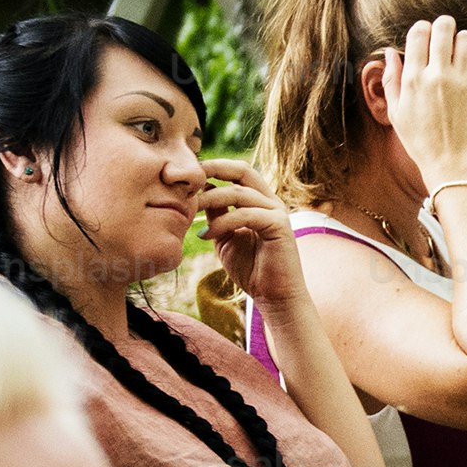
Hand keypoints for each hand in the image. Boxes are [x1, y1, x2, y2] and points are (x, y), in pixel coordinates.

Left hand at [195, 158, 301, 306]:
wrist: (275, 298)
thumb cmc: (252, 270)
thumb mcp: (225, 238)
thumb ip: (217, 215)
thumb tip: (201, 193)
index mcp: (259, 202)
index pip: (237, 172)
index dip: (213, 168)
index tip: (187, 177)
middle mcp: (271, 201)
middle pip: (242, 170)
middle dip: (213, 169)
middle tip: (188, 179)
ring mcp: (277, 212)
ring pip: (239, 193)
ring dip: (210, 199)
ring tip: (190, 209)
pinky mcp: (280, 226)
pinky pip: (246, 215)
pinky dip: (223, 222)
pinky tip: (206, 235)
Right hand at [378, 17, 466, 190]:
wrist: (451, 163)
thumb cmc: (421, 141)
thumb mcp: (396, 113)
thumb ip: (391, 79)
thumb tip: (389, 52)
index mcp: (413, 78)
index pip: (419, 32)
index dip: (422, 28)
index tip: (424, 35)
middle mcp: (437, 75)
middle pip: (444, 26)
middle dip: (443, 26)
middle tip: (443, 35)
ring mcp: (461, 80)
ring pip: (466, 37)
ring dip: (460, 39)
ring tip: (456, 51)